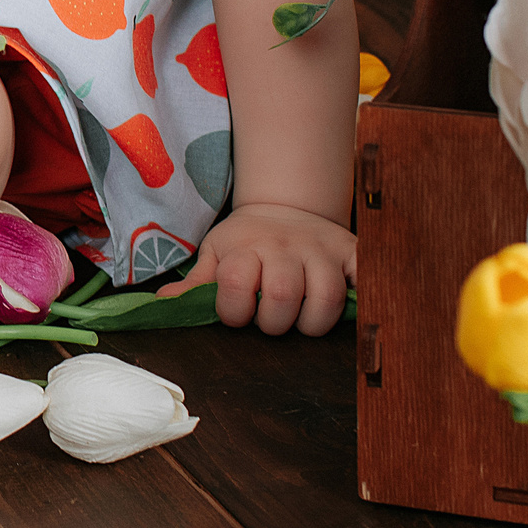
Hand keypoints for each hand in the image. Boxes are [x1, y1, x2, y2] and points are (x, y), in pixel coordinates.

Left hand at [157, 202, 355, 335]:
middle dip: (274, 322)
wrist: (286, 205)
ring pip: (325, 297)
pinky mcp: (352, 252)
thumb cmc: (247, 240)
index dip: (234, 312)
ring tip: (302, 320)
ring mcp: (322, 249)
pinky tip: (349, 307)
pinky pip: (365, 278)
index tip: (238, 315)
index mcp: (246, 247)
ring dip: (312, 322)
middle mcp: (285, 245)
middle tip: (271, 320)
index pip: (235, 285)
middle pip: (283, 296)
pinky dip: (362, 297)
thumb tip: (162, 304)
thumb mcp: (216, 254)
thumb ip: (195, 283)